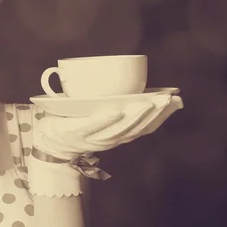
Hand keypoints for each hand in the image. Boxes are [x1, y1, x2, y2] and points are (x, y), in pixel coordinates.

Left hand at [28, 92, 182, 196]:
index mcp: (118, 134)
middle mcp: (110, 138)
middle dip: (154, 113)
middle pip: (137, 128)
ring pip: (119, 129)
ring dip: (135, 117)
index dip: (163, 115)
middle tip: (167, 99)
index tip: (176, 100)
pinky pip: (93, 126)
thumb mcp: (102, 115)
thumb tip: (138, 85)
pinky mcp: (76, 131)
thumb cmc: (78, 123)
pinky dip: (105, 119)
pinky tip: (116, 111)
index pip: (146, 127)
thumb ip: (118, 103)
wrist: (49, 141)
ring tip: (147, 103)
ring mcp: (93, 137)